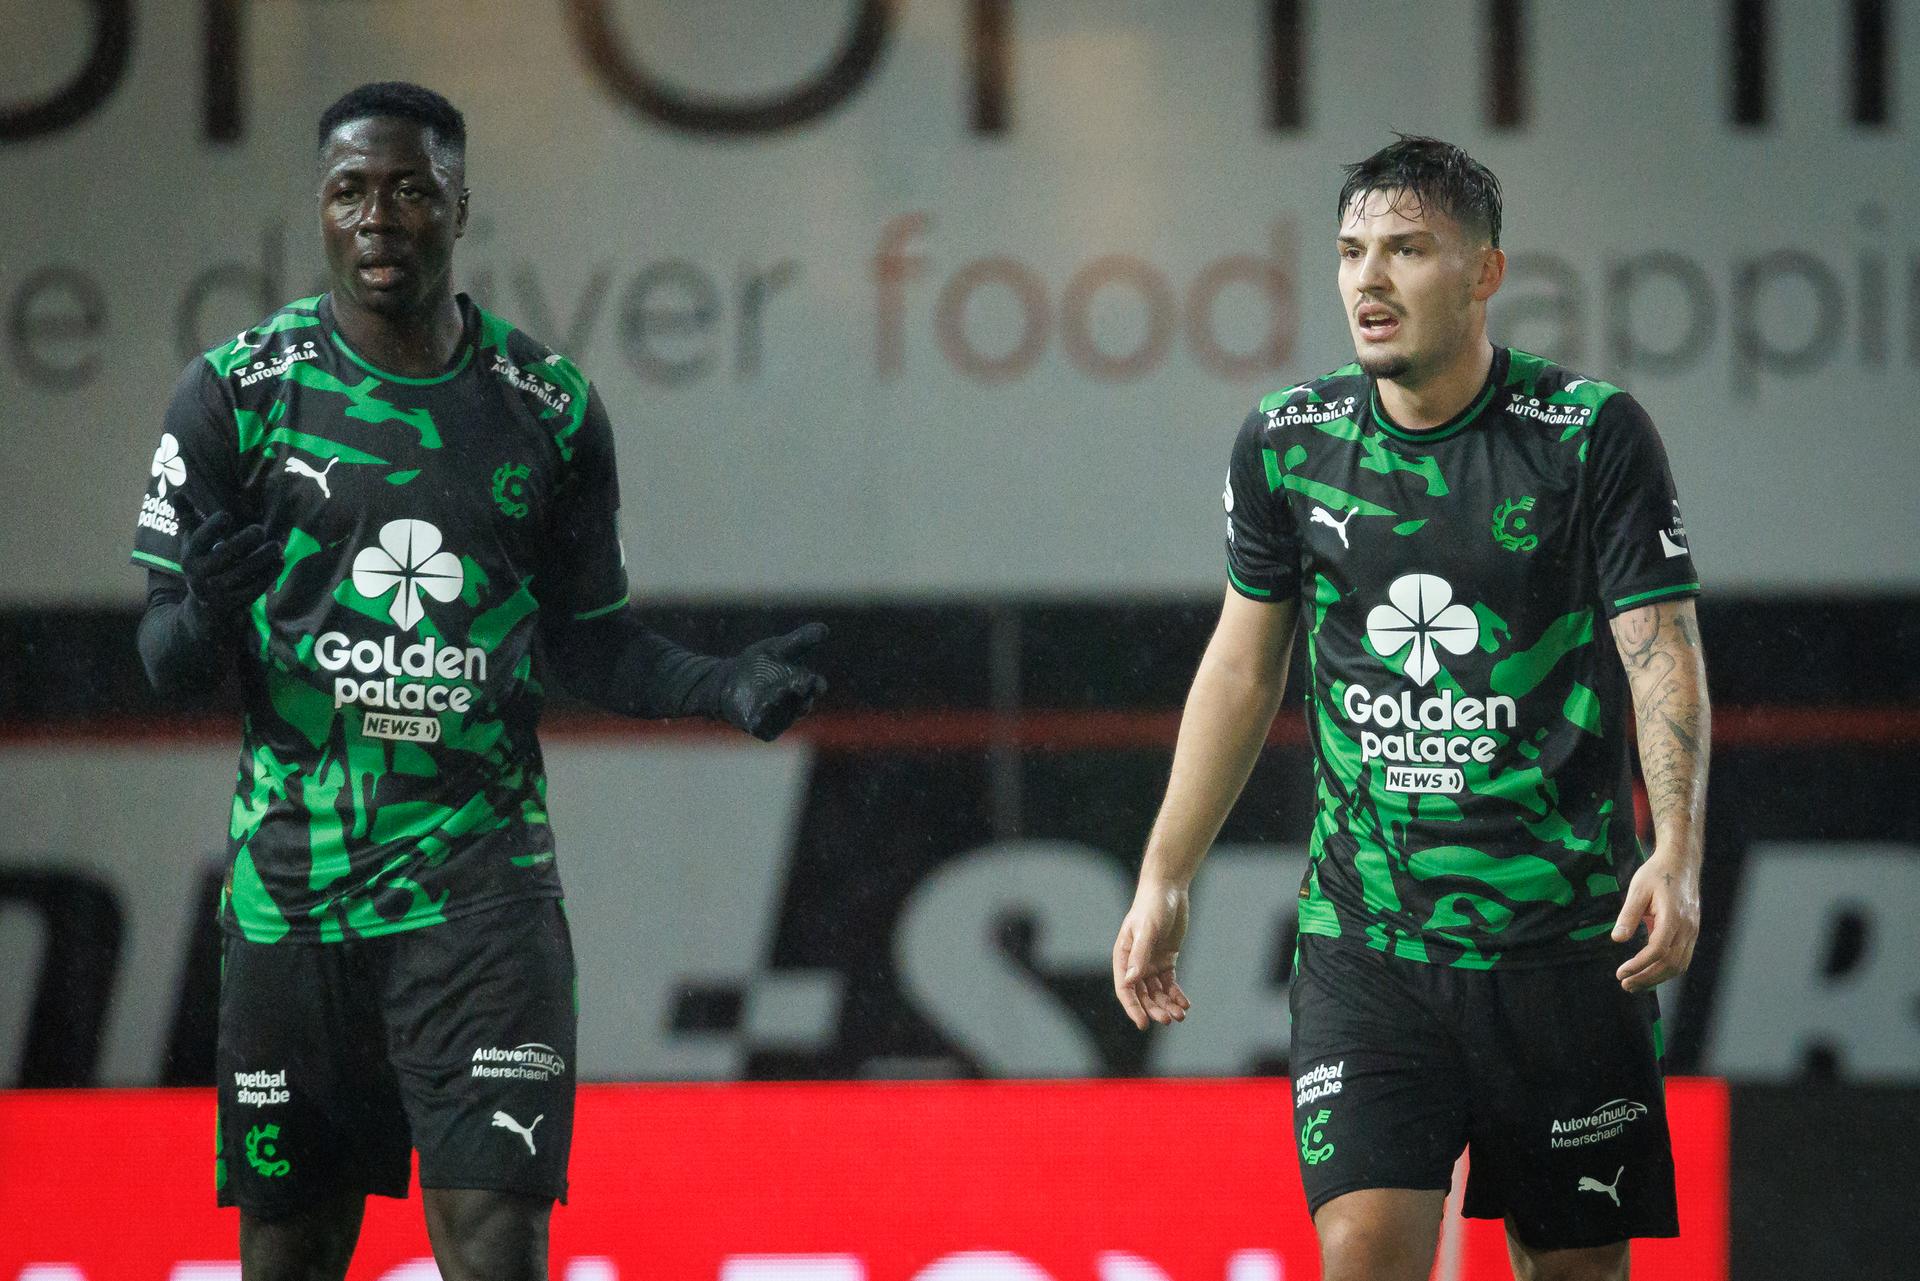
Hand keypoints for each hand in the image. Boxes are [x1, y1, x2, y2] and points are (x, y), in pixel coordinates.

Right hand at [183, 512, 282, 617]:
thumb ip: (188, 518)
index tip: (227, 515)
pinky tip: (279, 561)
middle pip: (223, 556)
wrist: (205, 605)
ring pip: (241, 573)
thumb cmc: (203, 562)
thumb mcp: (193, 542)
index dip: (211, 527)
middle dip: (242, 542)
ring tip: (276, 545)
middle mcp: (201, 574)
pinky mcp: (234, 602)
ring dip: (261, 558)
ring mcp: (217, 590)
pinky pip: (253, 589)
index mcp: (190, 556)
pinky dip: (268, 575)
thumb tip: (178, 493)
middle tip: (260, 529)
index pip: (199, 540)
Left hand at [717, 622, 828, 740]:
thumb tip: (824, 628)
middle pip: (802, 703)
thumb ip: (801, 640)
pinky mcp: (762, 728)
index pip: (817, 687)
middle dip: (798, 696)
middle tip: (794, 686)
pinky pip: (766, 728)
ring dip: (780, 706)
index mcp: (804, 685)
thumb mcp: (779, 648)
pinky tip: (760, 711)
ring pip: (785, 716)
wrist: (729, 679)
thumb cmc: (760, 664)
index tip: (814, 680)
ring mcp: (779, 718)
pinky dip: (764, 721)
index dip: (817, 685)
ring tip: (774, 695)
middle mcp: (795, 705)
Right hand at [1112, 883, 1191, 1029]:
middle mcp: (1136, 963)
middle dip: (1155, 1009)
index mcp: (1123, 956)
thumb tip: (1132, 980)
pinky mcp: (1167, 960)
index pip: (1125, 988)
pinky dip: (1176, 994)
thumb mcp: (1147, 929)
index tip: (1144, 1023)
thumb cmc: (1152, 906)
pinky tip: (1185, 1003)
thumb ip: (1140, 954)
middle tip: (1169, 1020)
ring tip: (1181, 1014)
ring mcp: (1151, 962)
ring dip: (1167, 1004)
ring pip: (1158, 992)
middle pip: (1143, 994)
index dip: (1133, 1007)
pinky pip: (1170, 983)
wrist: (1168, 890)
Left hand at [1611, 847, 1700, 991]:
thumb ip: (1628, 916)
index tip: (1621, 973)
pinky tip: (1650, 973)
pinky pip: (1683, 958)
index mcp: (1673, 916)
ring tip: (1635, 984)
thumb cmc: (1656, 874)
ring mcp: (1692, 931)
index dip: (1639, 965)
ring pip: (1679, 964)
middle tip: (1625, 984)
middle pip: (1670, 963)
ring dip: (1657, 978)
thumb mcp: (1637, 890)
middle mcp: (1687, 927)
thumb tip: (1617, 939)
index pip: (1658, 950)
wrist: (1680, 863)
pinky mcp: (1692, 932)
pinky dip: (1667, 970)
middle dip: (1647, 977)